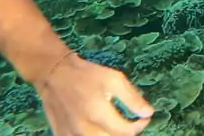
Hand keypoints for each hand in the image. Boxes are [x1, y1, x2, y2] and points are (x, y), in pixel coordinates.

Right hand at [37, 53, 153, 135]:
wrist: (54, 75)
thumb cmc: (87, 75)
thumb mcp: (114, 79)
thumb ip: (132, 98)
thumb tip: (149, 113)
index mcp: (98, 114)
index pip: (126, 131)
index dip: (140, 126)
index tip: (144, 118)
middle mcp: (84, 129)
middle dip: (126, 133)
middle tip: (129, 123)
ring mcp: (71, 134)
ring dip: (110, 135)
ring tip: (115, 126)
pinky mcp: (62, 135)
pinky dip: (95, 135)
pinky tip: (99, 128)